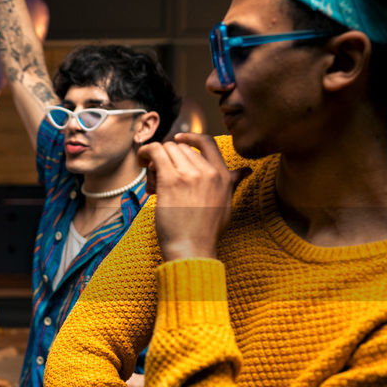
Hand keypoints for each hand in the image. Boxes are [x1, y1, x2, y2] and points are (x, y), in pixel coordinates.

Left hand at [139, 132, 249, 261]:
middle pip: (181, 148)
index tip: (179, 139)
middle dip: (169, 159)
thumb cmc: (206, 231)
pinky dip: (145, 152)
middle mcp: (208, 171)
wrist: (192, 248)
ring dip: (155, 161)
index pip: (208, 142)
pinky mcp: (171, 179)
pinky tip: (141, 160)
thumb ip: (232, 183)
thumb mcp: (226, 204)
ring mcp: (190, 174)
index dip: (191, 137)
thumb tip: (246, 171)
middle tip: (160, 179)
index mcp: (222, 175)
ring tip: (154, 183)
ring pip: (167, 149)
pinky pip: (155, 151)